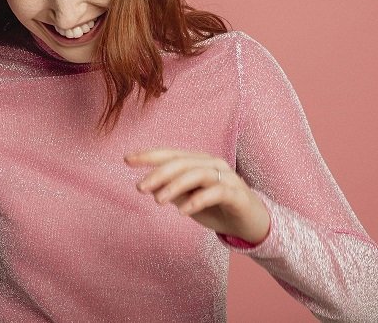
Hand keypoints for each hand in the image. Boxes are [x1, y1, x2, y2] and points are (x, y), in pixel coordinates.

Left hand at [124, 148, 269, 243]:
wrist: (250, 224)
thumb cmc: (216, 208)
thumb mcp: (188, 200)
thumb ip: (171, 192)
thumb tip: (148, 187)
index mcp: (198, 162)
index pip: (171, 154)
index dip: (149, 155)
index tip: (127, 160)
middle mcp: (212, 164)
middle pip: (182, 162)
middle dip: (158, 173)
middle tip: (140, 188)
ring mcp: (227, 177)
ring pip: (198, 173)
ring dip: (175, 185)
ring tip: (158, 201)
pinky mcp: (237, 194)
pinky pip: (216, 192)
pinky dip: (198, 200)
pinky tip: (183, 212)